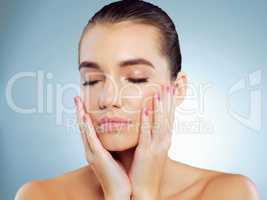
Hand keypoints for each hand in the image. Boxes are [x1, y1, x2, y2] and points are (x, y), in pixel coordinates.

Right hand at [74, 96, 130, 199]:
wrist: (120, 194)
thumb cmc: (120, 176)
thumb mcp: (117, 156)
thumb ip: (115, 144)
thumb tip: (123, 132)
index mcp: (96, 150)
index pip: (89, 129)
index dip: (85, 116)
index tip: (84, 103)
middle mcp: (91, 150)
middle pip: (83, 127)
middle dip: (79, 112)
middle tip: (77, 97)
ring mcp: (92, 153)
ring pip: (84, 130)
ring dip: (80, 115)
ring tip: (78, 101)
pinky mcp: (98, 157)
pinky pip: (91, 139)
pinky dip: (87, 127)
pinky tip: (84, 117)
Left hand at [129, 84, 175, 199]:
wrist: (146, 191)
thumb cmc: (146, 171)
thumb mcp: (151, 151)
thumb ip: (149, 136)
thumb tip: (145, 122)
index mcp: (165, 141)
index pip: (169, 118)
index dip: (170, 104)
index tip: (170, 90)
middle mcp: (163, 142)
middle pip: (168, 117)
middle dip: (169, 100)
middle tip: (169, 84)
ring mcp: (156, 147)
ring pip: (159, 122)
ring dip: (160, 106)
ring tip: (160, 91)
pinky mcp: (146, 152)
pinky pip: (146, 133)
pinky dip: (146, 120)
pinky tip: (145, 108)